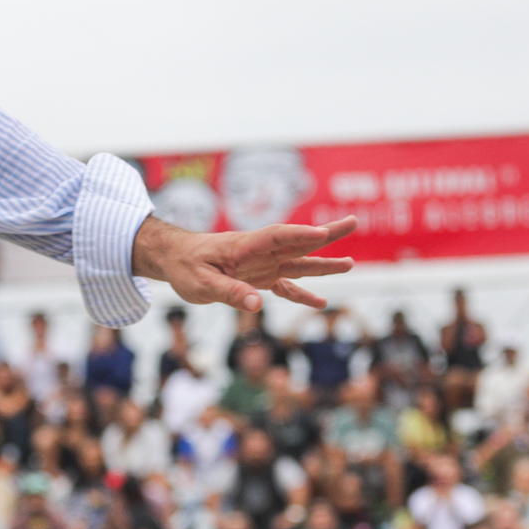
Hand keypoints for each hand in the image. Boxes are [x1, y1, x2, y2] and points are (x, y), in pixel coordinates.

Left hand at [131, 216, 354, 311]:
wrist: (175, 259)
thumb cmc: (185, 267)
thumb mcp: (201, 284)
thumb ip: (230, 293)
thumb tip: (257, 305)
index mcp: (244, 246)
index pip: (276, 237)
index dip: (299, 235)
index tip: (322, 233)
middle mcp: (259, 253)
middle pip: (297, 242)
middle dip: (325, 234)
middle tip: (353, 222)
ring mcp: (262, 264)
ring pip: (298, 262)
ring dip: (323, 263)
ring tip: (350, 263)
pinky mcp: (259, 278)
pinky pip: (285, 285)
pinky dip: (302, 294)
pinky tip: (321, 303)